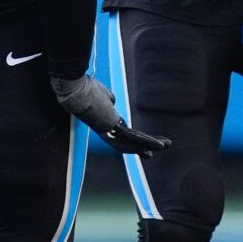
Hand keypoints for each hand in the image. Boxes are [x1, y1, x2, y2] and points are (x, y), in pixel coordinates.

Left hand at [50, 74, 171, 155]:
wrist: (77, 91)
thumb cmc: (86, 91)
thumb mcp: (102, 96)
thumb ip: (109, 100)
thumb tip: (111, 100)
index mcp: (107, 125)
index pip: (124, 136)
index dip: (136, 142)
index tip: (145, 147)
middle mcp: (109, 132)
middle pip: (130, 143)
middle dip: (146, 147)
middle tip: (159, 150)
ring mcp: (111, 132)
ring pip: (134, 143)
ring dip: (151, 145)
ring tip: (165, 146)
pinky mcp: (114, 129)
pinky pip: (134, 138)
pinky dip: (148, 142)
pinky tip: (159, 144)